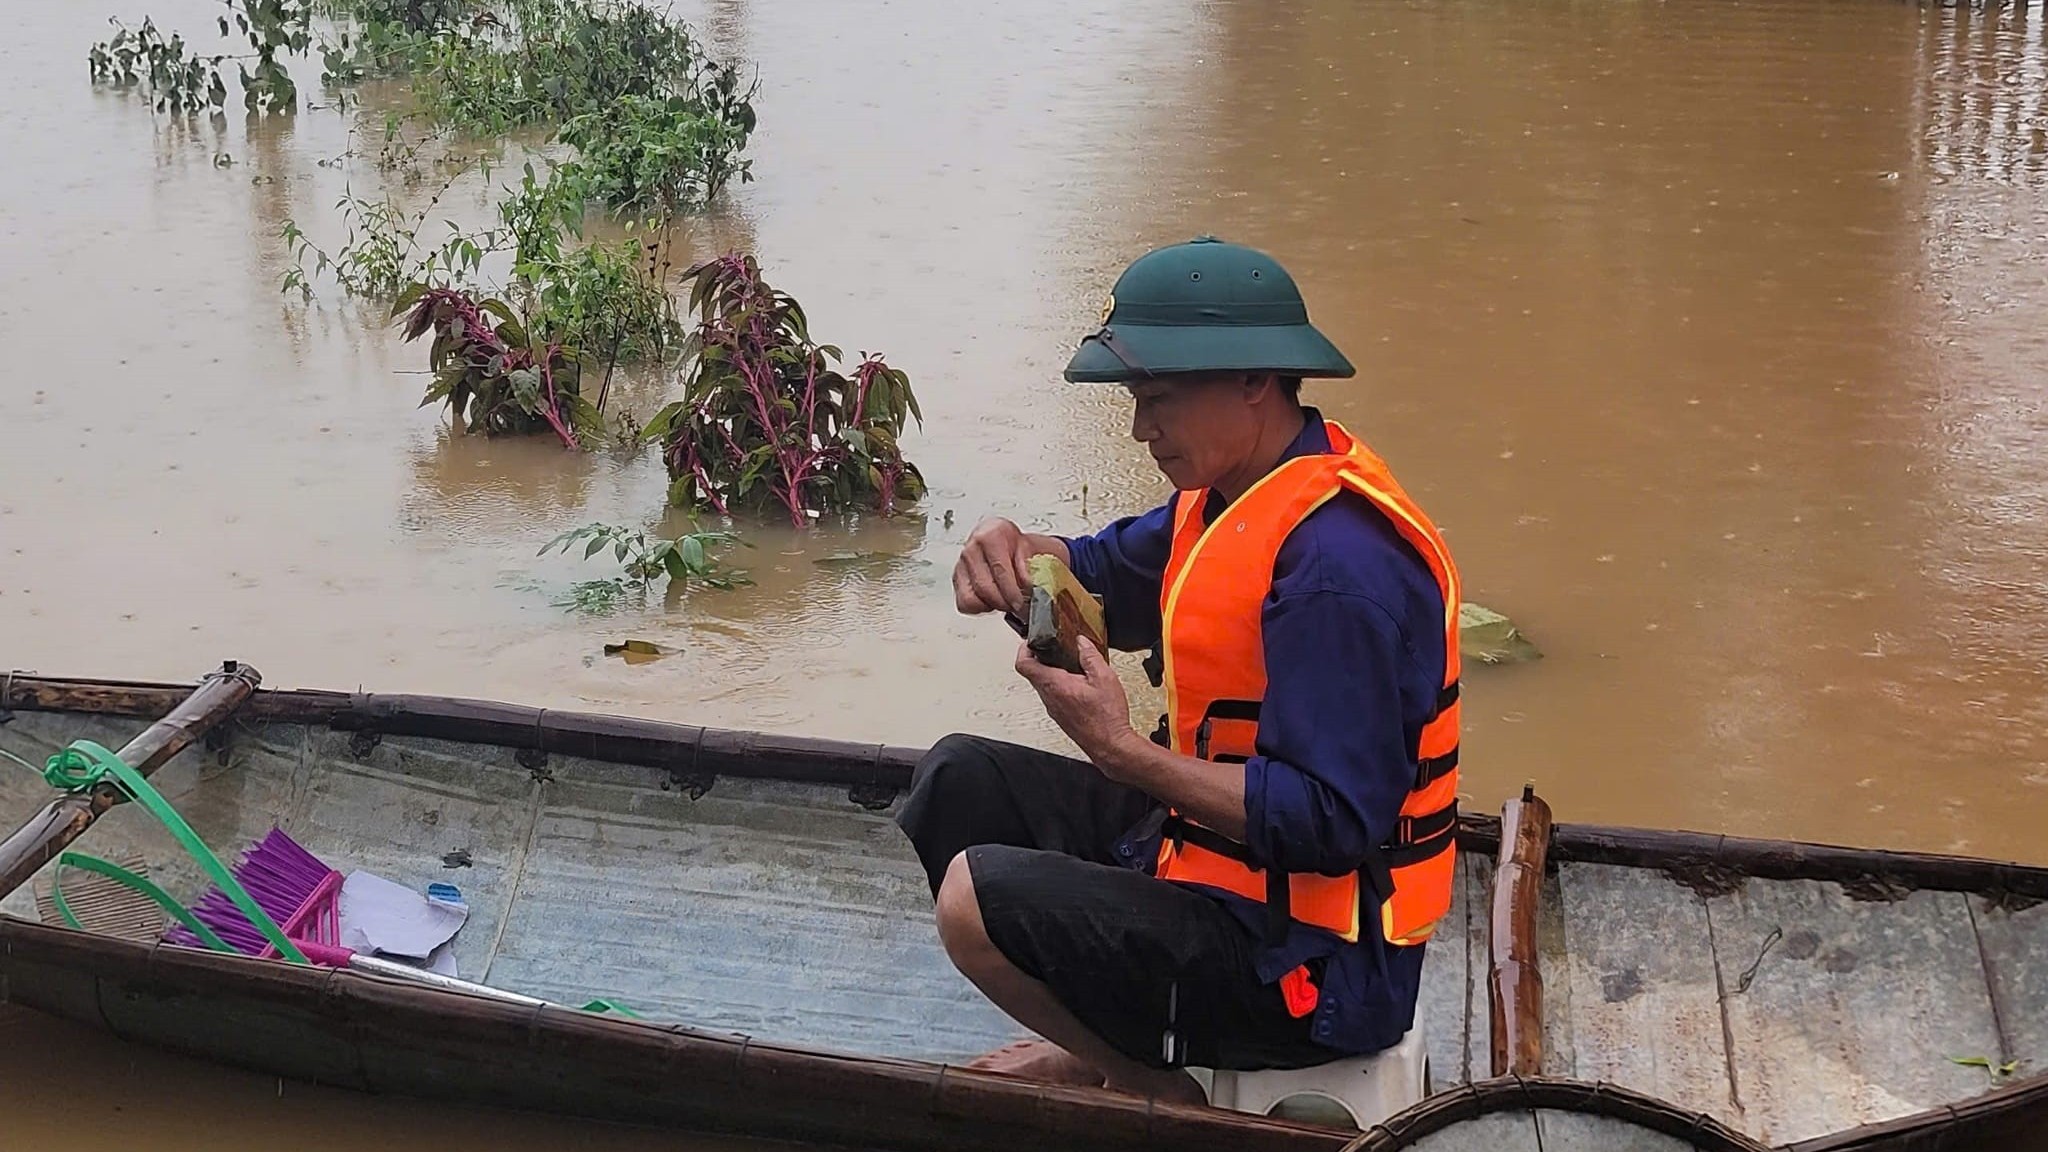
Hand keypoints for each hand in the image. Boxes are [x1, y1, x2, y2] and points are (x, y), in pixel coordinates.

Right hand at [954, 516, 1032, 616]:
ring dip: (993, 605)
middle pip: (984, 587)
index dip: (1011, 590)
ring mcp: (962, 564)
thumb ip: (1031, 565)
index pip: (999, 569)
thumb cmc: (1019, 547)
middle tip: (1017, 605)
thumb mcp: (1033, 549)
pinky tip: (993, 600)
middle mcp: (973, 547)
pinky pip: (964, 603)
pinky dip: (980, 607)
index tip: (1020, 601)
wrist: (1009, 545)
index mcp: (992, 535)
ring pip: (972, 598)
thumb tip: (1027, 582)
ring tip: (1006, 601)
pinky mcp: (958, 579)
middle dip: (1004, 602)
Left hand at [1014, 635, 1138, 773]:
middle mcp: (1049, 698)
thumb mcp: (1104, 678)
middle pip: (1032, 674)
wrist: (1110, 745)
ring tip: (1067, 663)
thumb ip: (1090, 656)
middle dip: (1040, 658)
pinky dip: (1058, 685)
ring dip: (1050, 672)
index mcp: (1055, 685)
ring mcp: (1053, 709)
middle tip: (1053, 647)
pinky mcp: (1060, 716)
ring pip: (1042, 685)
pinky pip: (1052, 696)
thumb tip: (1081, 642)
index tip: (1032, 641)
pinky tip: (1076, 683)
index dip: (1024, 648)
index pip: (1024, 664)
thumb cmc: (1107, 717)